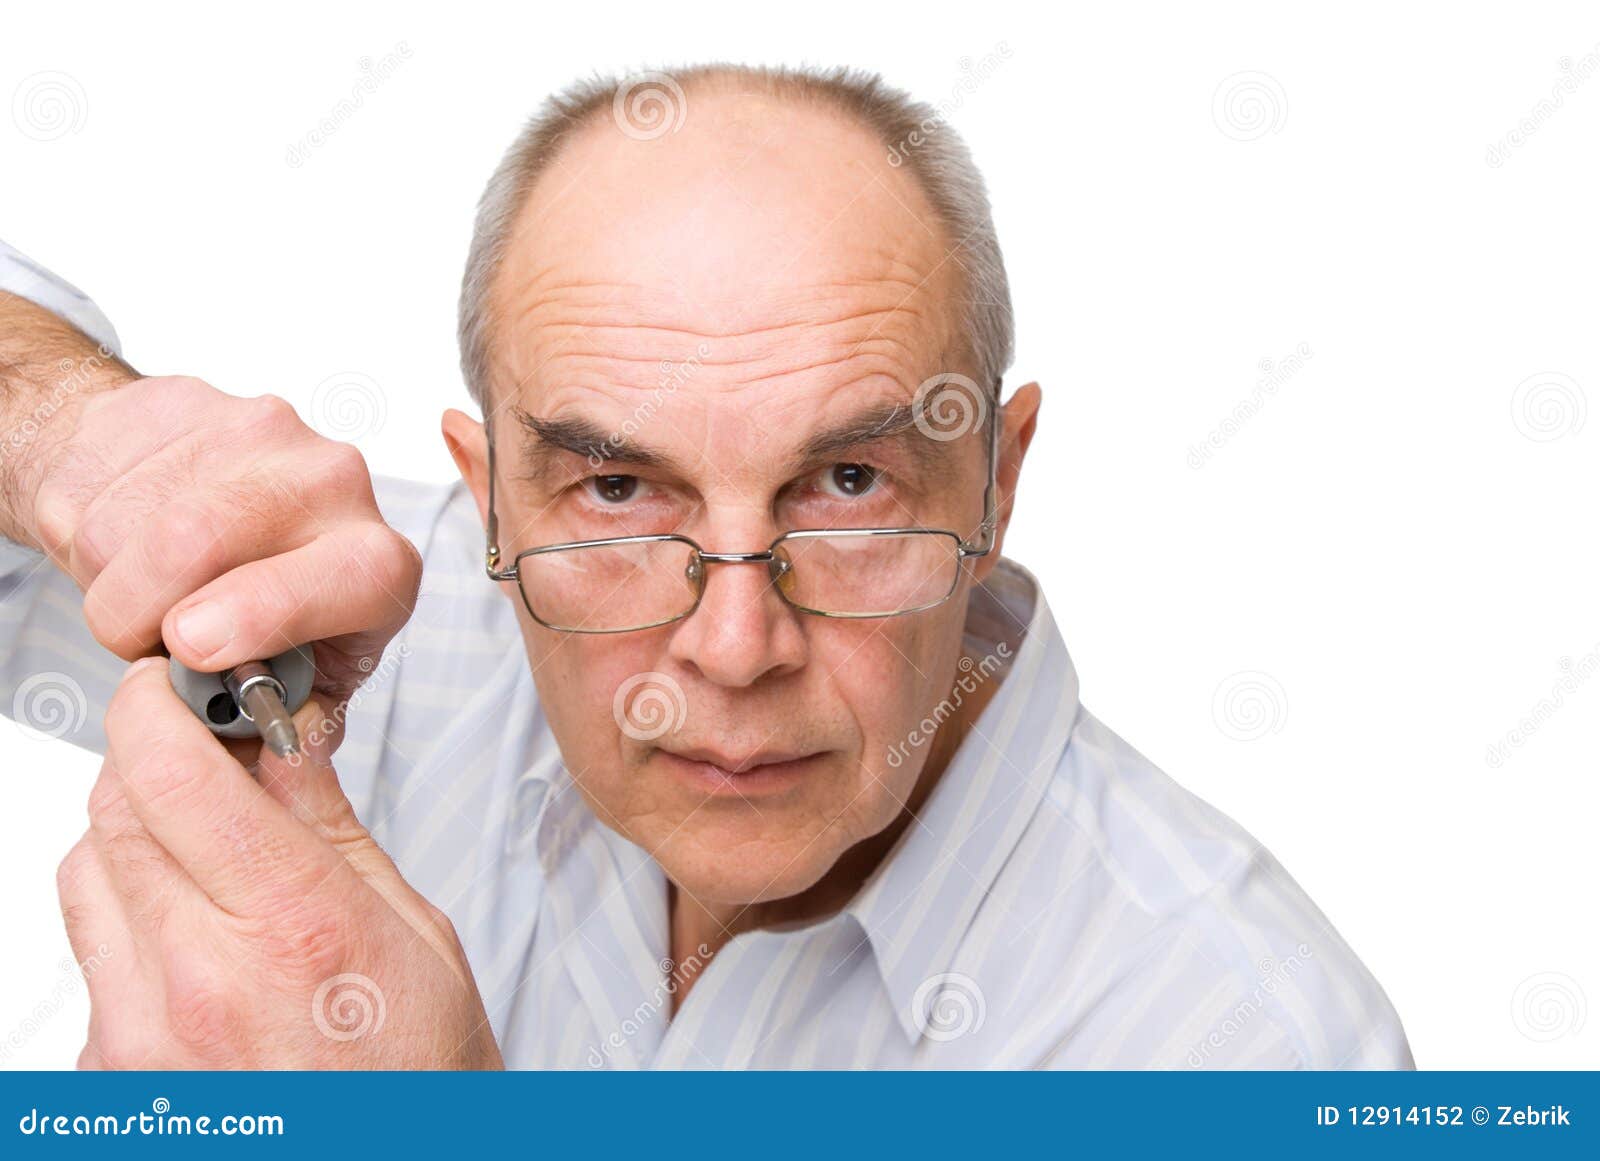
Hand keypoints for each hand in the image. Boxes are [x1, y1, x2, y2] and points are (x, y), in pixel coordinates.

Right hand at [18, 372, 420, 755]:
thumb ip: (289, 712)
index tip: (190, 646)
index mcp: (379, 564)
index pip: (347, 575)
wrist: (210, 512)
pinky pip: (102, 478)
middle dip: (142, 607)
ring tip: (147, 589)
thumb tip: (281, 746)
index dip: (263, 610)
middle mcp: (336, 484)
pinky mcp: (190, 400)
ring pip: (133, 520)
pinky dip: (88, 528)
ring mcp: (262, 433)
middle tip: (144, 639)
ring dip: (111, 578)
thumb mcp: (297, 678)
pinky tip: (128, 534)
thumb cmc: (265, 608)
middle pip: (202, 535)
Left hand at [56, 656, 502, 1068]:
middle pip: (115, 810)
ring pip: (83, 874)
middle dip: (152, 762)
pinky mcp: (108, 1077)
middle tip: (206, 760)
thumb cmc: (419, 1081)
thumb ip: (328, 829)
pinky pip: (87, 956)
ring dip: (130, 837)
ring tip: (201, 853)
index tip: (175, 685)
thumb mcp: (412, 932)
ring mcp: (137, 1038)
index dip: (158, 705)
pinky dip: (125, 920)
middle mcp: (194, 980)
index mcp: (291, 927)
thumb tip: (282, 739)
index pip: (172, 770)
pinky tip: (192, 939)